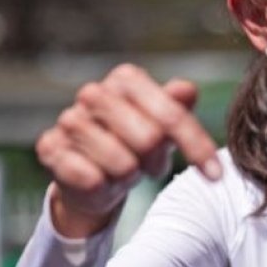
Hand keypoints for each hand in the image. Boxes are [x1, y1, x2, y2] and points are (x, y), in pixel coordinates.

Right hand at [35, 64, 221, 236]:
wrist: (92, 176)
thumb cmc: (135, 144)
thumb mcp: (164, 127)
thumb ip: (178, 109)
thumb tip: (187, 90)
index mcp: (126, 79)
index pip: (172, 115)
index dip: (197, 147)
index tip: (216, 177)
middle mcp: (94, 93)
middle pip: (150, 138)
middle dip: (156, 162)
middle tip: (147, 165)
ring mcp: (69, 119)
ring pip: (122, 164)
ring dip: (128, 177)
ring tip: (121, 170)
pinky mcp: (50, 148)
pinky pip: (92, 179)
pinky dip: (103, 188)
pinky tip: (98, 179)